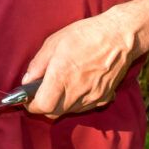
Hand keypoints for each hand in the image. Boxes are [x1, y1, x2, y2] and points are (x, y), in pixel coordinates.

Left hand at [22, 8, 136, 117]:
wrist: (120, 36)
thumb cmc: (85, 35)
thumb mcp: (53, 43)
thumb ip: (37, 65)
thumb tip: (27, 81)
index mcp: (61, 77)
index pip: (43, 106)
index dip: (32, 106)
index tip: (28, 100)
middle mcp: (77, 91)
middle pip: (55, 112)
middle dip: (45, 106)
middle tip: (41, 92)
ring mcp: (93, 96)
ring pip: (70, 110)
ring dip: (60, 104)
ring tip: (60, 86)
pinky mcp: (105, 97)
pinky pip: (85, 107)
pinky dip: (76, 102)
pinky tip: (77, 86)